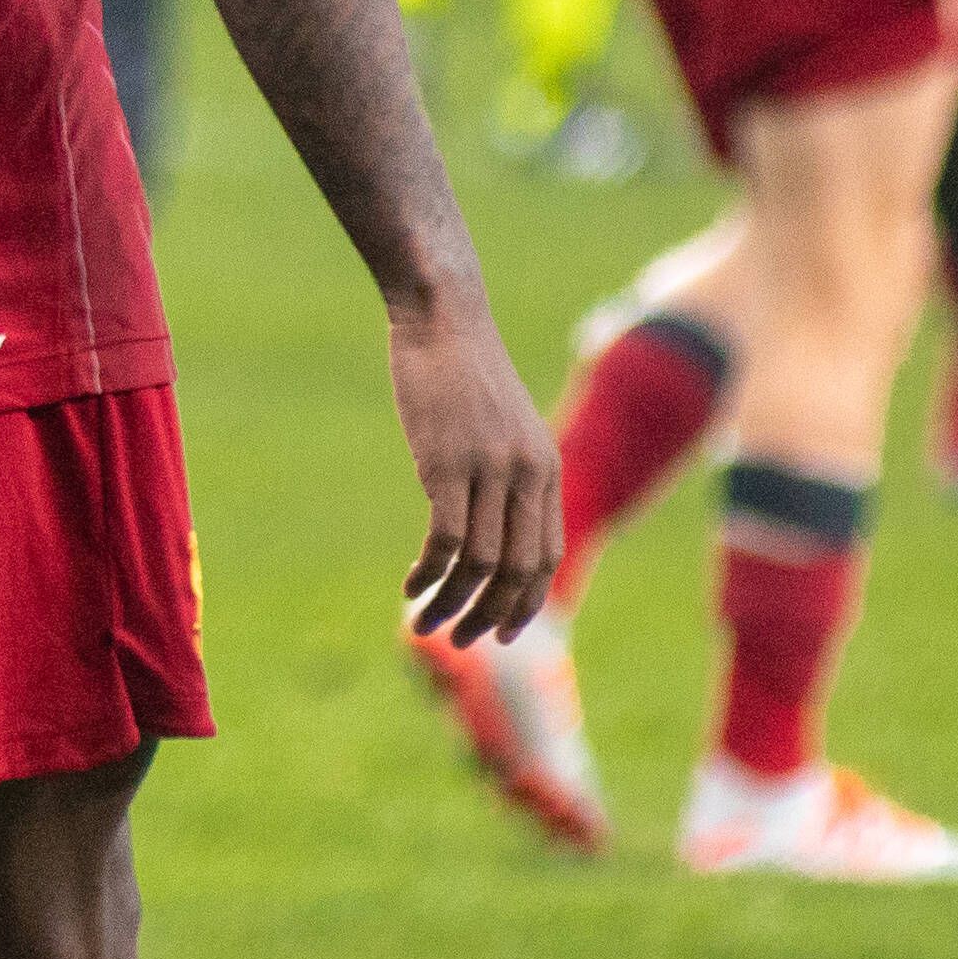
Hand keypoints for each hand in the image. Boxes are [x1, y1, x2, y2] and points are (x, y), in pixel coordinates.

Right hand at [381, 286, 561, 641]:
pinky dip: (429, 572)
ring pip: (480, 562)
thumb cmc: (465, 372)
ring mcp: (488, 469)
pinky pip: (445, 539)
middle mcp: (527, 474)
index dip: (527, 603)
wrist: (444, 319)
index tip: (502, 632)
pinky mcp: (446, 464)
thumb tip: (490, 528)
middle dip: (490, 616)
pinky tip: (410, 583)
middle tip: (460, 639)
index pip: (547, 557)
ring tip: (425, 623)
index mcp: (546, 469)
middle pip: (518, 570)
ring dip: (453, 603)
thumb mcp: (503, 426)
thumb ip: (506, 474)